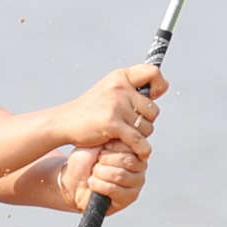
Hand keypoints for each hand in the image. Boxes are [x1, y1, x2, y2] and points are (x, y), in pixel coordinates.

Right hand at [50, 65, 166, 155]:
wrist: (64, 122)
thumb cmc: (90, 110)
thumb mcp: (109, 90)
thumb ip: (131, 89)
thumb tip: (161, 87)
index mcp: (120, 77)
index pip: (153, 73)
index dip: (159, 85)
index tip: (154, 96)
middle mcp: (119, 87)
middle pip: (153, 109)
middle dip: (145, 122)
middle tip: (130, 126)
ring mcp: (115, 105)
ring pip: (147, 126)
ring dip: (140, 136)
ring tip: (124, 135)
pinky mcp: (112, 123)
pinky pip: (138, 140)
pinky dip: (142, 149)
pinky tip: (140, 153)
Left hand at [59, 141, 149, 214]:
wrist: (73, 182)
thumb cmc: (86, 161)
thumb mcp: (97, 144)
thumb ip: (115, 139)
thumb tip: (130, 137)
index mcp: (134, 149)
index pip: (132, 145)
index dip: (111, 148)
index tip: (100, 151)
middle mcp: (140, 166)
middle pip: (128, 160)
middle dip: (105, 161)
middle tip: (96, 164)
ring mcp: (136, 182)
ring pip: (120, 175)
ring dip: (100, 173)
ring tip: (94, 174)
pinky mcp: (129, 198)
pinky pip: (114, 189)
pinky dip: (98, 185)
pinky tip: (92, 183)